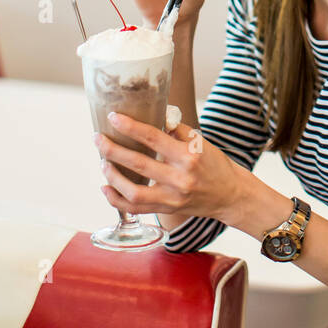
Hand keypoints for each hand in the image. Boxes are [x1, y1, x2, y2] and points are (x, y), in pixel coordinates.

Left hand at [96, 114, 245, 223]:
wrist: (230, 195)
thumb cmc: (215, 164)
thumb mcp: (200, 142)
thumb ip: (175, 131)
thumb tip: (152, 116)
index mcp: (188, 156)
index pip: (154, 139)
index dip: (131, 127)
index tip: (113, 118)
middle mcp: (179, 179)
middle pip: (139, 164)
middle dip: (113, 150)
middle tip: (98, 138)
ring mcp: (172, 198)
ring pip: (133, 192)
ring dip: (113, 176)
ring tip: (102, 162)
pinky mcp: (167, 210)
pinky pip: (135, 209)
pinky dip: (116, 200)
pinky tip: (106, 188)